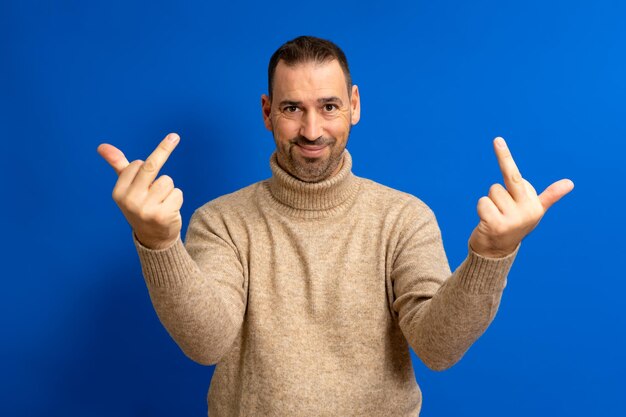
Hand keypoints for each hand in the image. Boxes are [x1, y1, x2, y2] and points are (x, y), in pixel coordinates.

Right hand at [97, 133, 182, 249]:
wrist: (153, 237)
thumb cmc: (141, 205)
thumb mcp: (127, 186)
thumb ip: (118, 165)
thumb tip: (102, 146)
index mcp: (118, 192)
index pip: (137, 164)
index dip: (144, 166)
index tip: (145, 173)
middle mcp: (130, 201)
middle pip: (151, 166)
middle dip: (164, 148)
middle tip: (175, 136)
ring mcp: (146, 210)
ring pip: (168, 181)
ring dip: (168, 189)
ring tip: (161, 201)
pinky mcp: (163, 216)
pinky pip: (178, 193)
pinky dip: (177, 199)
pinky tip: (169, 210)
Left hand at [468, 137, 573, 257]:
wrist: (496, 252)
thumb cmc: (514, 225)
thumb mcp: (533, 211)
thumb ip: (548, 196)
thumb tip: (570, 183)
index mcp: (535, 206)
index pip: (517, 177)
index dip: (505, 157)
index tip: (497, 139)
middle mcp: (526, 212)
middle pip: (506, 181)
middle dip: (502, 165)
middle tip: (497, 148)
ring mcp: (511, 219)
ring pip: (491, 192)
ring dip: (489, 203)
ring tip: (495, 216)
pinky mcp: (495, 225)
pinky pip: (482, 202)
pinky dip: (481, 209)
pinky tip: (487, 222)